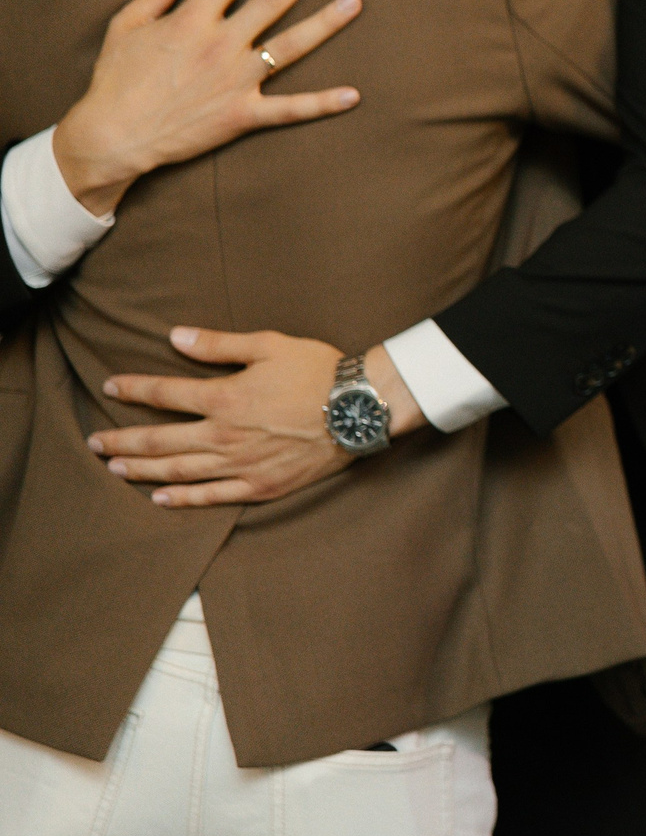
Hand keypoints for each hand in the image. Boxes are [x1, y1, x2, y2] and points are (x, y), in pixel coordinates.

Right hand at [52, 0, 363, 217]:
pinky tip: (354, 96)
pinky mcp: (242, 115)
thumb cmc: (116, 79)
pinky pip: (290, 110)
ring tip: (355, 1)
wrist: (112, 136)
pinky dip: (322, 104)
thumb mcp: (126, 25)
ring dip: (326, 23)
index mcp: (192, 19)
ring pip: (292, 46)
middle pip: (273, 0)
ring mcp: (236, 81)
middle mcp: (220, 45)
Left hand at [92, 329, 423, 506]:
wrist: (360, 408)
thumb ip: (219, 344)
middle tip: (95, 442)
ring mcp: (241, 464)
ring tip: (114, 468)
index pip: (164, 392)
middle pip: (158, 439)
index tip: (110, 387)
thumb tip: (176, 337)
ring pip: (177, 470)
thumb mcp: (270, 345)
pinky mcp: (260, 484)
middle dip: (122, 439)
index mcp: (225, 397)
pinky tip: (158, 497)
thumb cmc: (319, 371)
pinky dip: (182, 498)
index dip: (133, 388)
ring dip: (140, 469)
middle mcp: (224, 435)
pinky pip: (212, 496)